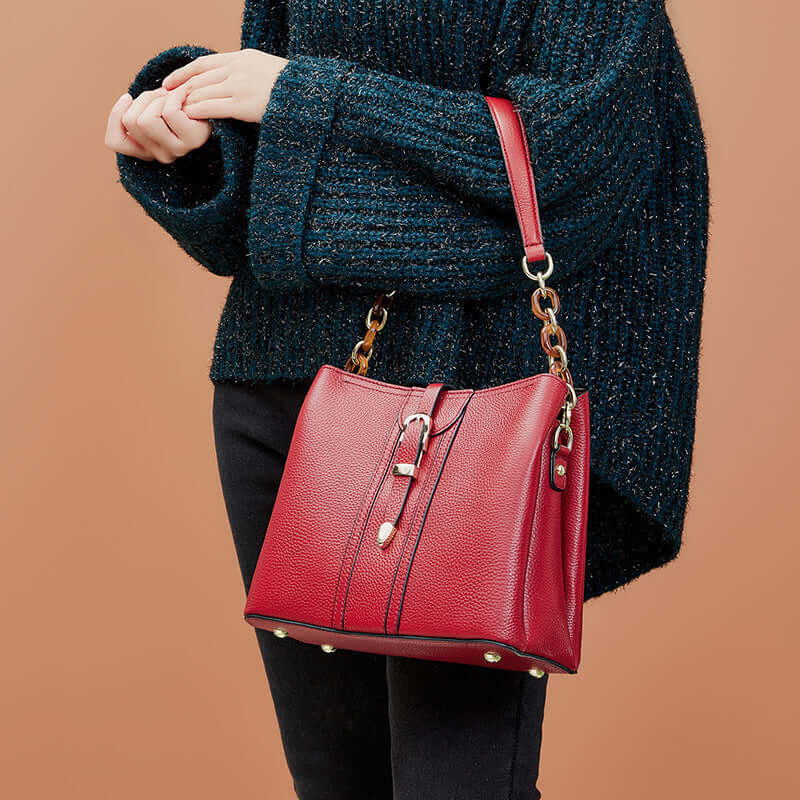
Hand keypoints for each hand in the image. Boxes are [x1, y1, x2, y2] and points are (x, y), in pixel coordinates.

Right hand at [104, 84, 211, 162]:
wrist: (214, 106)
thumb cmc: (180, 106)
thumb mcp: (152, 107)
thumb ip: (135, 110)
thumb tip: (126, 99)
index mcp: (146, 151)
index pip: (114, 143)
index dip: (115, 116)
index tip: (127, 97)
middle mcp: (160, 155)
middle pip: (132, 122)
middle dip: (143, 99)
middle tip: (160, 96)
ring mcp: (177, 150)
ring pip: (147, 118)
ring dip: (157, 98)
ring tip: (171, 97)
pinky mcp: (192, 141)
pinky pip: (169, 112)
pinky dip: (172, 96)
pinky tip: (182, 95)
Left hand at [161, 49, 288, 123]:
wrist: (308, 95)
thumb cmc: (291, 90)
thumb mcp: (267, 70)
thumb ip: (247, 73)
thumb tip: (231, 81)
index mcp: (242, 58)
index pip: (203, 64)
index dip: (183, 74)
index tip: (169, 83)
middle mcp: (237, 69)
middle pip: (199, 79)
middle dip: (181, 91)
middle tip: (166, 103)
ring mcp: (240, 86)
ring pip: (202, 93)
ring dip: (186, 103)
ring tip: (176, 113)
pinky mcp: (244, 105)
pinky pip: (212, 107)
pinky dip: (197, 111)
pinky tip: (189, 117)